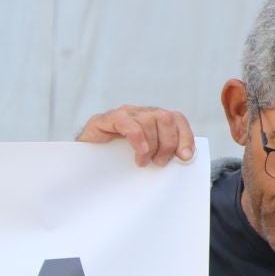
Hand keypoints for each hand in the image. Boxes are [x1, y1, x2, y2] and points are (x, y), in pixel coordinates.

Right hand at [75, 105, 195, 165]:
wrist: (87, 162)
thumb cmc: (120, 160)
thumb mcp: (149, 157)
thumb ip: (166, 154)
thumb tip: (186, 158)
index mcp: (154, 120)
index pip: (177, 119)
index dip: (185, 137)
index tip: (185, 157)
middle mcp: (140, 113)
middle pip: (165, 118)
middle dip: (168, 143)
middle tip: (160, 162)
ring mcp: (123, 114)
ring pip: (149, 119)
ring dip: (151, 145)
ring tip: (143, 162)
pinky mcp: (104, 120)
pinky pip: (125, 121)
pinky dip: (137, 137)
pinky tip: (139, 152)